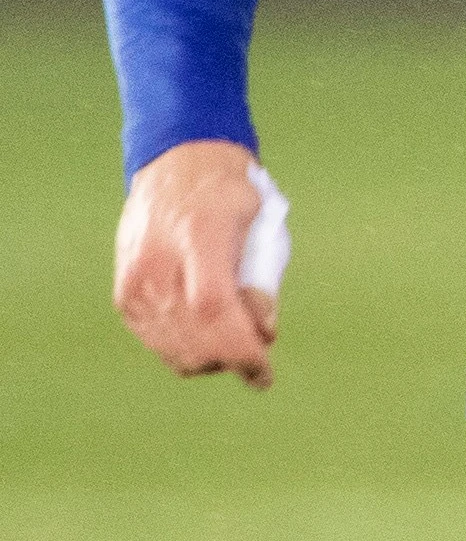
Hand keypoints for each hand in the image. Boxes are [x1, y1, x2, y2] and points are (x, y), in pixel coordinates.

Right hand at [115, 138, 277, 387]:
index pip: (215, 310)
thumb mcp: (259, 224)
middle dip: (232, 361)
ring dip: (209, 360)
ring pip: (174, 347)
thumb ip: (262, 279)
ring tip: (233, 347)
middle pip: (195, 338)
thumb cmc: (227, 195)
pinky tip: (205, 344)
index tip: (263, 374)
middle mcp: (158, 262)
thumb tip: (264, 332)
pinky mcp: (125, 293)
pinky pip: (154, 339)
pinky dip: (183, 350)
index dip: (241, 350)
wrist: (175, 166)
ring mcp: (136, 279)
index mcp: (198, 237)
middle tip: (257, 363)